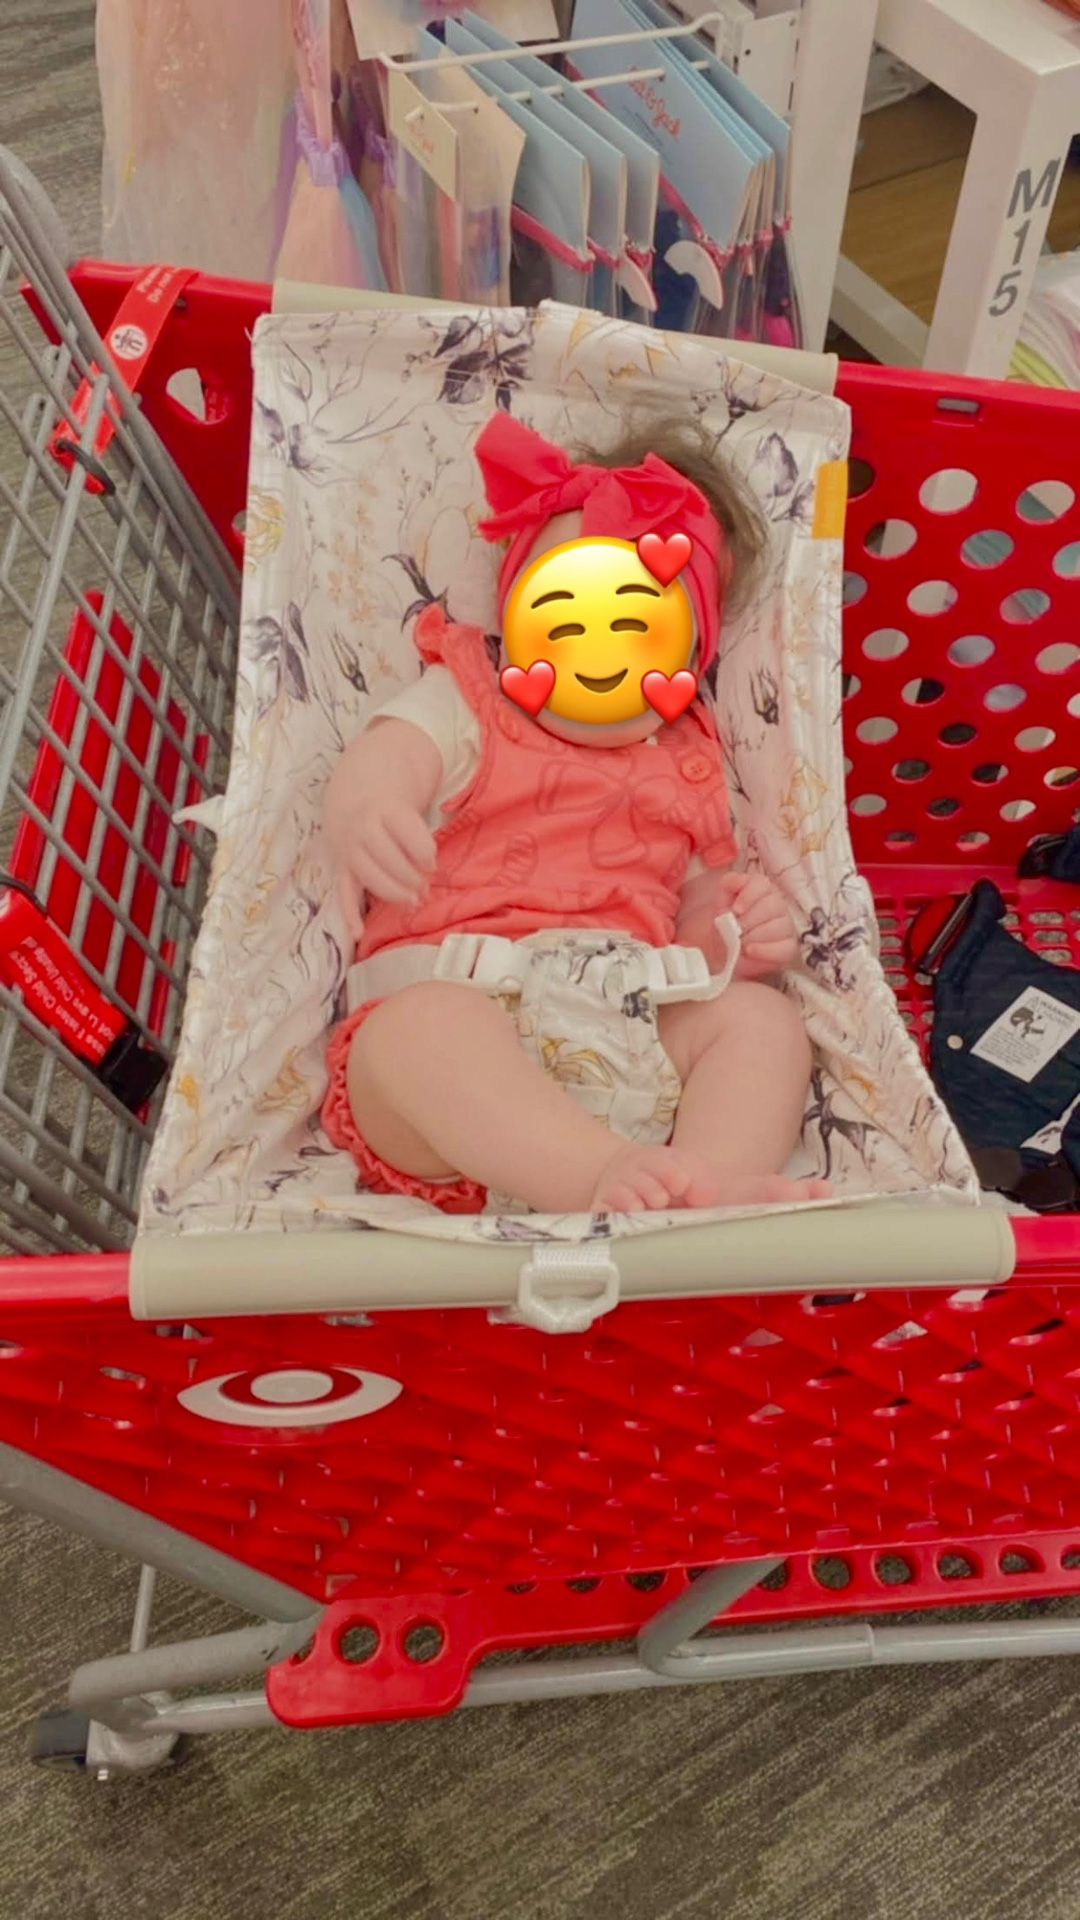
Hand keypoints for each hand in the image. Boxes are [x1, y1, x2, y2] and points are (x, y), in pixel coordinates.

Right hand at [326, 793, 436, 938]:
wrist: (356, 787)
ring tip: (413, 902)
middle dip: (411, 878)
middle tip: (426, 888)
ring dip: (392, 893)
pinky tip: (358, 933)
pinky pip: (343, 891)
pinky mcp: (340, 865)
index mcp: (385, 808)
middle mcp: (364, 827)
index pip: (407, 833)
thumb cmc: (394, 797)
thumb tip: (434, 862)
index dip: (424, 851)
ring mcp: (350, 848)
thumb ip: (424, 823)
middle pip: (388, 859)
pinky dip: (349, 914)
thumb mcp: (412, 795)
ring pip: (369, 876)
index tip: (432, 861)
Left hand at [713, 871, 798, 979]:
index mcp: (762, 890)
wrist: (723, 953)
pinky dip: (765, 951)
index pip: (763, 884)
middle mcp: (778, 905)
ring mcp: (786, 927)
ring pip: (779, 926)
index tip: (736, 910)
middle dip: (749, 920)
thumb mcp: (721, 902)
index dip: (749, 896)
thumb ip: (728, 885)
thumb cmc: (725, 925)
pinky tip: (751, 951)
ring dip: (755, 936)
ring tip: (740, 943)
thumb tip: (735, 880)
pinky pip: (785, 948)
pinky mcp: (789, 948)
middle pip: (773, 905)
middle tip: (735, 930)